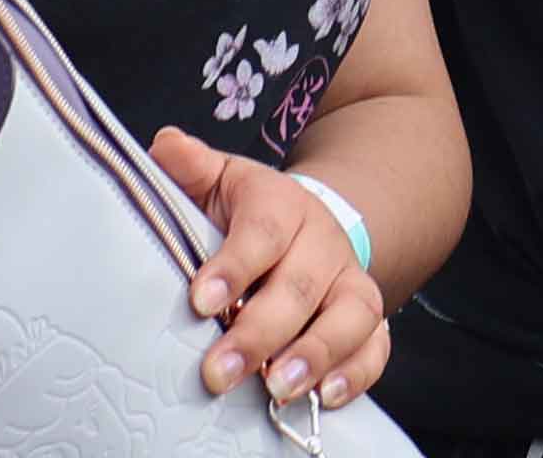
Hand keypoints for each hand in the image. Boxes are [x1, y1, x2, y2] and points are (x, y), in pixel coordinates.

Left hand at [149, 130, 392, 411]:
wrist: (306, 227)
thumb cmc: (247, 216)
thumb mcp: (219, 184)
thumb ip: (191, 169)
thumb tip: (165, 146)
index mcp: (283, 204)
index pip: (264, 231)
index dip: (235, 265)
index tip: (201, 302)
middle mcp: (324, 242)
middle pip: (301, 285)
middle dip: (260, 332)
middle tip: (219, 371)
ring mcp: (351, 281)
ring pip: (350, 314)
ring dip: (316, 353)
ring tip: (278, 387)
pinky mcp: (368, 319)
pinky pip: (376, 345)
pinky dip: (357, 372)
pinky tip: (325, 397)